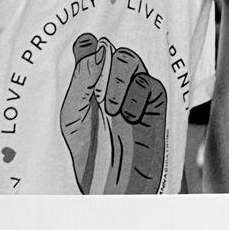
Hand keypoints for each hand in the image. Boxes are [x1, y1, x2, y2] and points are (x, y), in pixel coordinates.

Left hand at [59, 33, 168, 193]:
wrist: (114, 184)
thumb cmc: (89, 154)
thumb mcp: (73, 115)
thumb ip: (83, 79)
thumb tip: (96, 45)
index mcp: (88, 85)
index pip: (90, 49)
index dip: (87, 45)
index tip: (83, 45)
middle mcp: (111, 85)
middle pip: (115, 51)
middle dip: (107, 69)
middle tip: (99, 95)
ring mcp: (134, 92)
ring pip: (132, 61)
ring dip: (120, 83)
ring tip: (112, 112)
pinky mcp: (155, 103)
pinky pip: (149, 83)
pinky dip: (136, 99)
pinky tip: (129, 118)